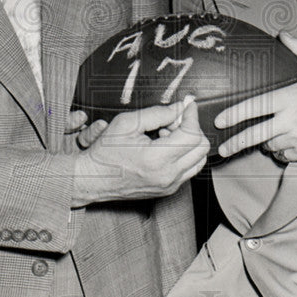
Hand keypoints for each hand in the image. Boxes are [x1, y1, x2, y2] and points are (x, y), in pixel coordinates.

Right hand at [73, 99, 209, 205]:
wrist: (93, 179)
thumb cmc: (105, 152)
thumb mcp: (127, 123)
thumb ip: (158, 113)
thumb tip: (180, 108)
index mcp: (156, 158)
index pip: (192, 134)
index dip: (192, 116)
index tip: (187, 106)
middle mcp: (167, 175)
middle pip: (202, 147)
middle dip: (191, 129)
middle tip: (172, 121)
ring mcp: (170, 185)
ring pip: (199, 160)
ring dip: (188, 143)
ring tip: (166, 136)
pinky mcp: (168, 190)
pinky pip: (189, 170)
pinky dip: (183, 155)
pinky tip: (163, 148)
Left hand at [214, 32, 296, 162]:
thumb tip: (282, 34)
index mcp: (292, 98)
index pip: (256, 107)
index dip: (235, 114)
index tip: (219, 121)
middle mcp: (293, 120)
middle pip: (256, 134)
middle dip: (236, 142)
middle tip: (223, 147)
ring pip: (271, 145)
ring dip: (268, 142)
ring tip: (279, 131)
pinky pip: (285, 156)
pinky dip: (283, 151)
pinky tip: (292, 141)